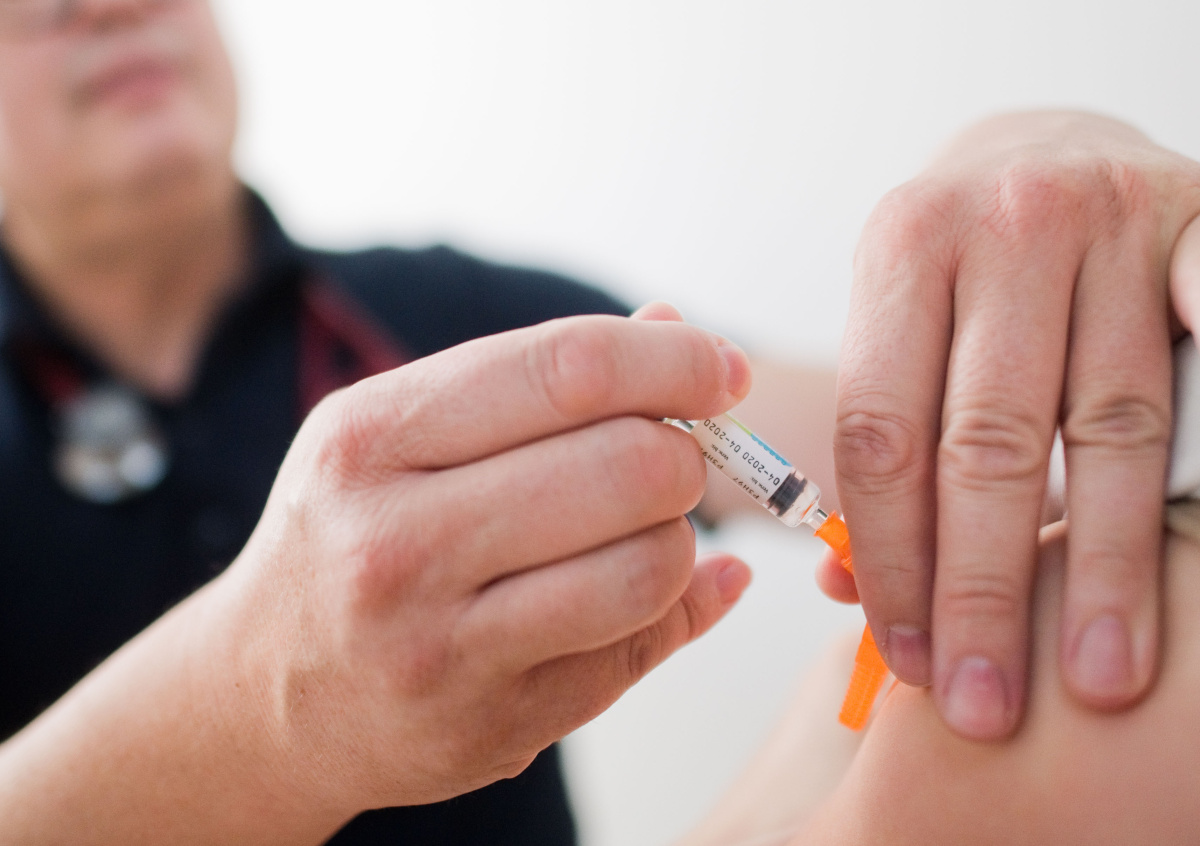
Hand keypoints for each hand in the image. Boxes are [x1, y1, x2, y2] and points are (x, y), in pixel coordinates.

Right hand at [215, 312, 753, 821]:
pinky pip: (638, 648)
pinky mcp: (493, 725)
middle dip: (684, 452)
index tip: (723, 367)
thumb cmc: (351, 534)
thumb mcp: (399, 433)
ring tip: (641, 530)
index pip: (568, 370)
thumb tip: (672, 324)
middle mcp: (396, 543)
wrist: (263, 694)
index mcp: (372, 439)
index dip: (675, 360)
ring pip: (651, 567)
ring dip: (678, 538)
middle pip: (629, 465)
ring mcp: (442, 646)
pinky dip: (669, 606)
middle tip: (670, 458)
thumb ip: (534, 379)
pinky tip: (642, 589)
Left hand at [829, 111, 1199, 738]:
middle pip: (988, 441)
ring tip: (1099, 672)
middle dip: (986, 587)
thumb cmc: (956, 268)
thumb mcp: (893, 325)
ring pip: (1109, 424)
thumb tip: (840, 585)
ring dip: (1103, 563)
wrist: (1041, 147)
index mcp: (901, 250)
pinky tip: (1195, 529)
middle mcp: (1002, 228)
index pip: (882, 433)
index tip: (907, 659)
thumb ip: (878, 446)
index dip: (891, 557)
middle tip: (984, 702)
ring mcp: (1111, 221)